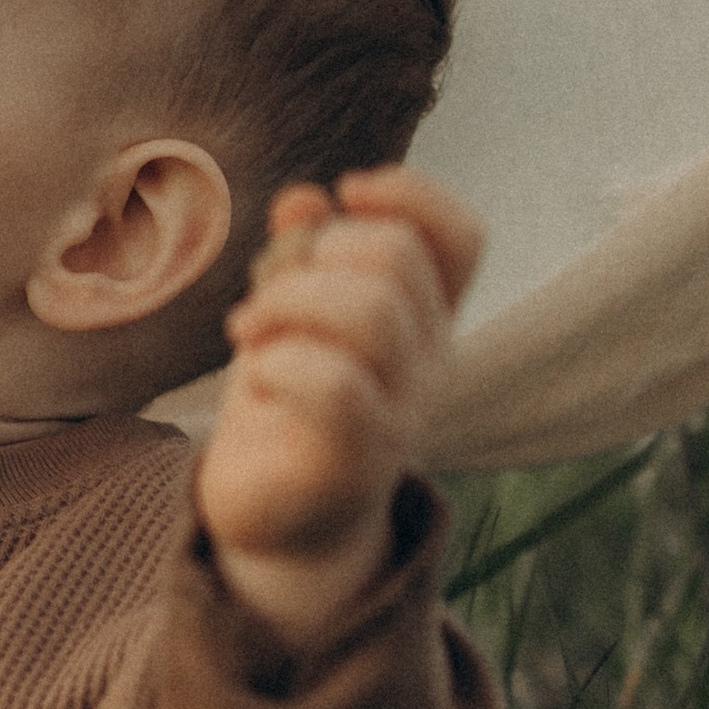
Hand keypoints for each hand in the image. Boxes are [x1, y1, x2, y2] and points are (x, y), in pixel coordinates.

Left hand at [195, 166, 479, 640]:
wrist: (274, 517)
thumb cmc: (285, 403)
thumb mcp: (289, 316)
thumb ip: (299, 257)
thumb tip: (303, 201)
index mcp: (421, 315)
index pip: (460, 237)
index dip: (411, 196)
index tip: (346, 191)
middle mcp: (428, 361)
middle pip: (397, 259)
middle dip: (315, 255)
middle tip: (265, 297)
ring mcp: (400, 414)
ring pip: (370, 312)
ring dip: (288, 302)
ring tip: (248, 330)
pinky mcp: (356, 462)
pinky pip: (335, 386)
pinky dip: (281, 364)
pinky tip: (259, 378)